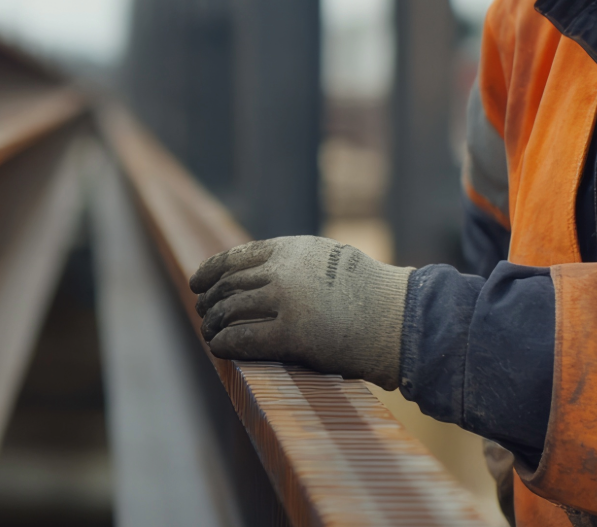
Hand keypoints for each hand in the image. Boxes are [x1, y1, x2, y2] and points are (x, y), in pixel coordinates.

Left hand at [188, 235, 411, 389]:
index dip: (210, 271)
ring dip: (214, 323)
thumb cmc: (369, 294)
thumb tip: (260, 273)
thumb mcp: (330, 260)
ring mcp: (286, 300)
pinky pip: (243, 338)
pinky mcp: (292, 334)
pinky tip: (218, 348)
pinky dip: (225, 343)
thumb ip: (296, 263)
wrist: (399, 318)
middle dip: (209, 300)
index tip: (197, 283)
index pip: (236, 257)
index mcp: (292, 248)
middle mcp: (284, 270)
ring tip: (209, 333)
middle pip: (229, 285)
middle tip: (202, 313)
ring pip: (231, 310)